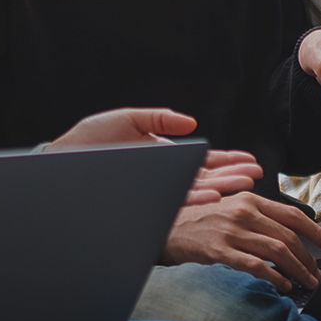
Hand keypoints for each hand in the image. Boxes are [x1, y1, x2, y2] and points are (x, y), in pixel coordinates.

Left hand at [45, 108, 260, 205]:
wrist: (62, 163)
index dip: (228, 161)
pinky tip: (214, 196)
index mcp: (165, 160)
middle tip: (257, 174)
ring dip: (222, 188)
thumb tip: (192, 124)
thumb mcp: (129, 120)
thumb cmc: (90, 142)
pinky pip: (175, 201)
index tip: (250, 162)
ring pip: (195, 192)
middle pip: (206, 178)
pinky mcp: (146, 201)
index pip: (204, 162)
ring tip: (245, 184)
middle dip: (233, 176)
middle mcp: (164, 179)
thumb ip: (161, 119)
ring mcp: (156, 192)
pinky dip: (195, 198)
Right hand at [163, 193, 320, 291]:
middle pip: (288, 237)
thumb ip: (256, 216)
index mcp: (249, 200)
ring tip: (305, 283)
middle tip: (316, 273)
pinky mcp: (220, 251)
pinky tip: (282, 286)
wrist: (164, 228)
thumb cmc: (198, 221)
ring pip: (277, 252)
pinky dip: (274, 278)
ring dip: (297, 271)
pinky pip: (256, 266)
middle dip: (308, 259)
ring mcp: (231, 232)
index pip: (292, 215)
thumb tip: (285, 232)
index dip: (315, 232)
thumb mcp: (229, 208)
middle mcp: (243, 213)